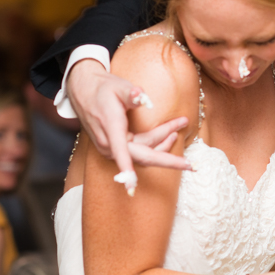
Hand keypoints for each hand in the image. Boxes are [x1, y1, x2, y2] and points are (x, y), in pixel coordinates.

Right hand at [67, 59, 191, 172]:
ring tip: (181, 125)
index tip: (131, 188)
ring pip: (144, 153)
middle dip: (168, 159)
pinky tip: (169, 135)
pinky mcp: (116, 149)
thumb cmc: (102, 88)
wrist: (84, 90)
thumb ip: (131, 94)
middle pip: (143, 157)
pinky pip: (140, 151)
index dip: (127, 170)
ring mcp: (112, 149)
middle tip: (191, 165)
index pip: (122, 153)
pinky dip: (156, 144)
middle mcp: (110, 144)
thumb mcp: (118, 86)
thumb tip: (142, 96)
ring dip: (164, 143)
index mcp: (111, 129)